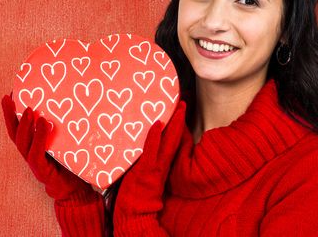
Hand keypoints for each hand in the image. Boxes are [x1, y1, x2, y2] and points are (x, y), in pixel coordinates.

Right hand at [2, 94, 98, 202]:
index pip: (16, 127)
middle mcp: (29, 153)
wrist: (75, 189)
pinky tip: (44, 124)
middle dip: (10, 115)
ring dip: (25, 125)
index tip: (9, 94)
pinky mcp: (41, 170)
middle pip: (14, 133)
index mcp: (31, 145)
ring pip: (23, 143)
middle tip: (10, 97)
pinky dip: (39, 138)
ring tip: (29, 110)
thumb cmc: (70, 162)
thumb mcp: (64, 141)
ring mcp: (34, 162)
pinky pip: (36, 153)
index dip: (10, 112)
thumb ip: (60, 126)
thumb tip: (69, 99)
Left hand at [113, 101, 187, 233]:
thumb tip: (142, 146)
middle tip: (182, 102)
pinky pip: (151, 151)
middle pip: (173, 139)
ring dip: (172, 124)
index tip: (178, 111)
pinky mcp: (146, 171)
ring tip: (177, 108)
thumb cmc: (135, 195)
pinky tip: (158, 124)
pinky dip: (154, 137)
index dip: (176, 126)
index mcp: (161, 165)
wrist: (135, 215)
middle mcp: (161, 164)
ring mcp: (155, 167)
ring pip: (167, 142)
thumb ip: (145, 161)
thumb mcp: (142, 175)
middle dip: (178, 120)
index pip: (171, 142)